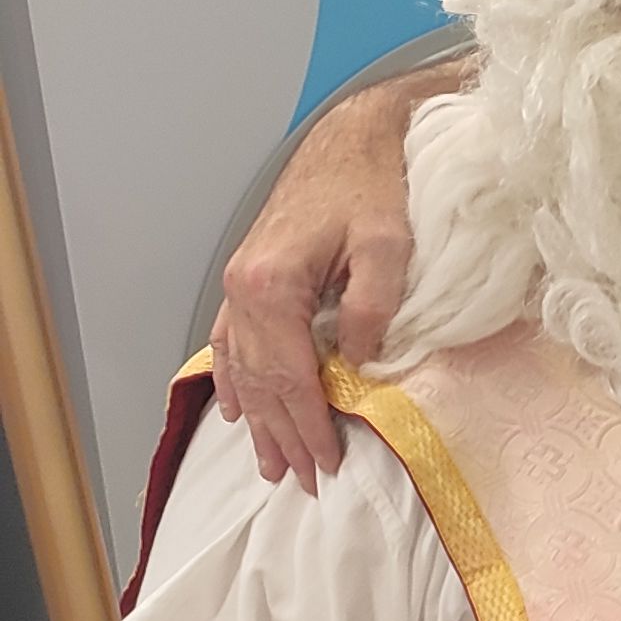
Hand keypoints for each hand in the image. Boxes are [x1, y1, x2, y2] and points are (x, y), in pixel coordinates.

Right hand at [211, 70, 439, 489]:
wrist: (352, 137)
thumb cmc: (375, 188)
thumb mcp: (388, 247)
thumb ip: (371, 307)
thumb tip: (355, 363)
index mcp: (273, 284)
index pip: (291, 376)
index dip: (310, 424)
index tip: (329, 463)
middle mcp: (244, 288)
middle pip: (262, 381)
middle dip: (282, 435)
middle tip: (303, 483)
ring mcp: (240, 284)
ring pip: (242, 367)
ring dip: (257, 419)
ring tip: (270, 464)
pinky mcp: (248, 277)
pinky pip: (231, 341)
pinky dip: (233, 379)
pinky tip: (237, 408)